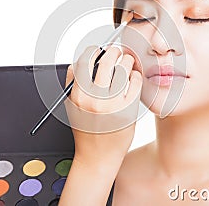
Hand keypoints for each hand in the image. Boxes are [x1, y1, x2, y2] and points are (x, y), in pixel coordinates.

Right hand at [65, 45, 142, 166]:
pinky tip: (133, 77)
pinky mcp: (128, 110)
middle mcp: (94, 99)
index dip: (92, 51)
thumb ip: (73, 84)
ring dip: (126, 61)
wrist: (98, 157)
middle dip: (112, 51)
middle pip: (105, 61)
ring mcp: (112, 105)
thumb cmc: (86, 130)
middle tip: (116, 51)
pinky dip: (135, 75)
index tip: (97, 50)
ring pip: (122, 68)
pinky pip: (135, 82)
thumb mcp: (73, 106)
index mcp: (78, 96)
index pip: (83, 62)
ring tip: (127, 62)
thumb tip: (79, 61)